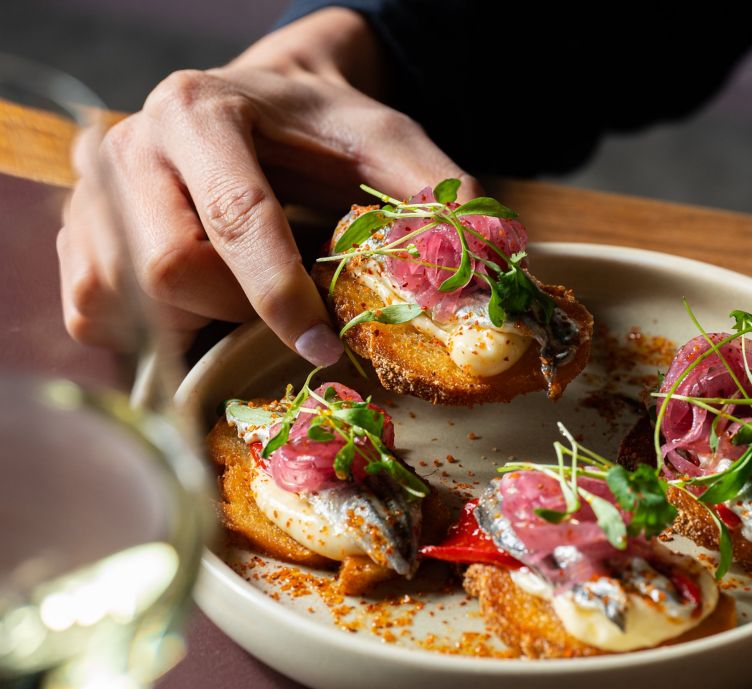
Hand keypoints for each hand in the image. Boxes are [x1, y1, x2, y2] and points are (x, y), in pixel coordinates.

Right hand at [58, 8, 478, 364]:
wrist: (260, 99)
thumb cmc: (317, 126)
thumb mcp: (384, 139)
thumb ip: (431, 191)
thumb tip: (492, 262)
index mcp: (203, 113)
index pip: (234, 219)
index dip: (280, 294)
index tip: (324, 345)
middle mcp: (131, 147)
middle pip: (168, 270)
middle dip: (235, 311)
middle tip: (284, 309)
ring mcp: (92, 193)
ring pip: (123, 301)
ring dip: (192, 326)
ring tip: (236, 301)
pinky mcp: (76, 235)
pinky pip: (93, 314)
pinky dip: (150, 333)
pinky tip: (193, 309)